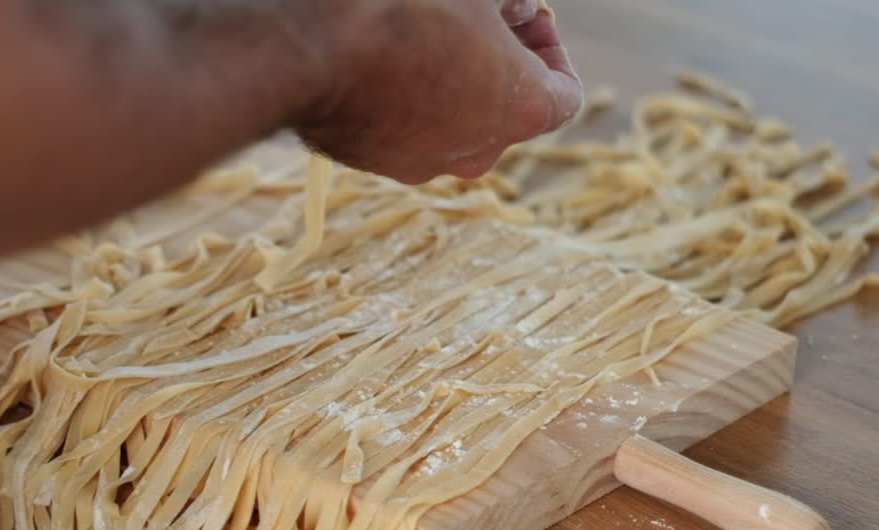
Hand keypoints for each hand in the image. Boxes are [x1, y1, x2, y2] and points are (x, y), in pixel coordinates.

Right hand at [296, 0, 581, 182]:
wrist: (313, 51)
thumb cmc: (407, 7)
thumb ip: (511, 0)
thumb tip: (514, 7)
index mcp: (523, 112)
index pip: (565, 94)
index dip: (550, 45)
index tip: (523, 14)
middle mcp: (480, 153)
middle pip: (507, 110)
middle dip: (501, 61)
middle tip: (478, 15)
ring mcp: (425, 164)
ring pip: (456, 122)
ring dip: (454, 81)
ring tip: (426, 33)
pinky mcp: (376, 162)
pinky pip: (407, 130)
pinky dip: (408, 98)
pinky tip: (383, 57)